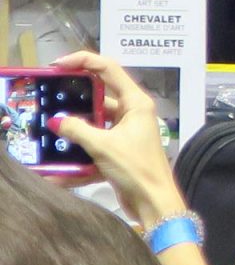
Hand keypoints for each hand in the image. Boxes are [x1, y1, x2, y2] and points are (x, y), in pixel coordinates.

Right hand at [51, 51, 183, 225]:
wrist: (154, 202)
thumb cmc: (136, 168)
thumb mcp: (103, 145)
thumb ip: (78, 129)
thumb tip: (57, 121)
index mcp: (136, 102)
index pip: (109, 69)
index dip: (84, 61)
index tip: (59, 65)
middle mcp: (133, 112)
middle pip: (100, 96)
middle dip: (75, 99)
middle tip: (50, 99)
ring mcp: (127, 132)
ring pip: (95, 122)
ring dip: (76, 129)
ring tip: (52, 132)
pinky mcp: (121, 150)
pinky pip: (96, 145)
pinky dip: (81, 153)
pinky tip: (61, 168)